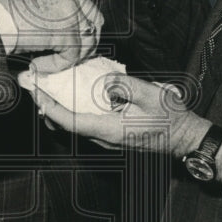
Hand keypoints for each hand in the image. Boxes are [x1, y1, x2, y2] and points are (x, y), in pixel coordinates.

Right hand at [0, 0, 103, 71]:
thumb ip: (44, 10)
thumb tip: (55, 31)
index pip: (82, 5)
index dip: (78, 27)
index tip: (68, 43)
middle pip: (93, 20)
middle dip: (84, 42)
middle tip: (68, 57)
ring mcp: (69, 8)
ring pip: (86, 40)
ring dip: (69, 57)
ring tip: (48, 64)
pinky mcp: (66, 30)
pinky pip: (71, 56)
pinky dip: (56, 66)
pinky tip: (36, 64)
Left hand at [28, 72, 210, 157]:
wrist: (184, 138)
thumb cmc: (170, 118)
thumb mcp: (151, 95)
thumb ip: (125, 85)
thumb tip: (103, 81)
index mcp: (110, 130)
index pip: (71, 122)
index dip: (50, 107)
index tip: (37, 92)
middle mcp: (104, 139)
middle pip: (67, 125)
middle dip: (49, 105)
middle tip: (36, 85)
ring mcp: (107, 140)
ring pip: (74, 126)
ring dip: (59, 108)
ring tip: (50, 87)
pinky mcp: (110, 136)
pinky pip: (85, 124)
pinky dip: (73, 110)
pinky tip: (73, 94)